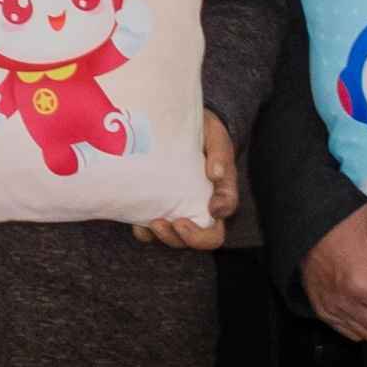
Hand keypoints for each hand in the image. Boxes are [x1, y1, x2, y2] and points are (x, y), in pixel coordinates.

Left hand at [137, 111, 241, 250]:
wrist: (177, 127)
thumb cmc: (202, 133)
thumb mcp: (214, 135)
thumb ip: (219, 152)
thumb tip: (216, 174)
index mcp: (221, 189)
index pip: (227, 207)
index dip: (222, 212)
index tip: (213, 207)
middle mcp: (202, 207)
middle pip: (207, 237)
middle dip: (193, 238)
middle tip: (178, 223)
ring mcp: (179, 211)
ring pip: (179, 240)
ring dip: (167, 238)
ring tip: (155, 223)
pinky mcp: (157, 210)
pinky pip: (152, 233)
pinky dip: (146, 233)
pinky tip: (139, 225)